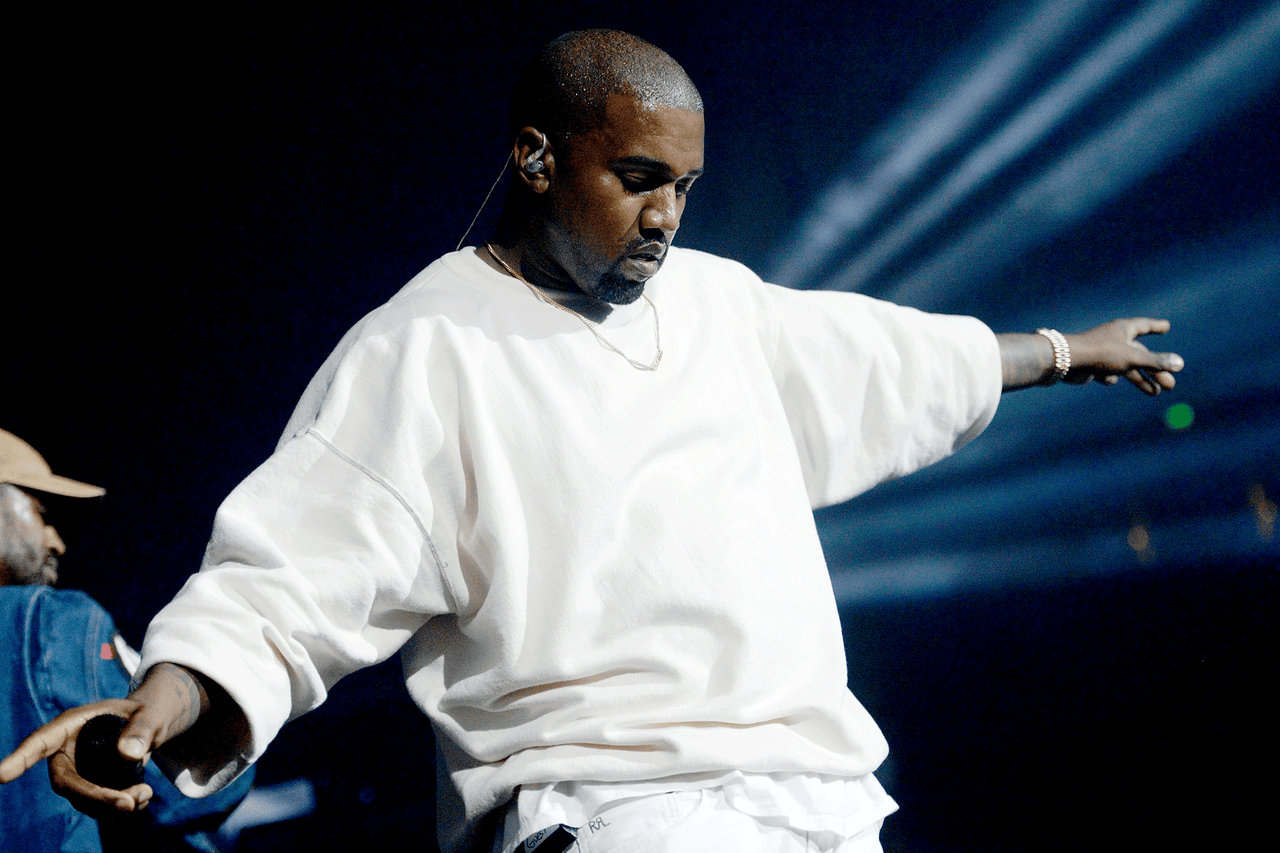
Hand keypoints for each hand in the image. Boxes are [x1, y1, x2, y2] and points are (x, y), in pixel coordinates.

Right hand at [0, 698, 153, 814]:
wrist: (151, 727)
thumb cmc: (145, 714)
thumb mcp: (150, 714)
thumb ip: (142, 729)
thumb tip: (129, 754)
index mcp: (71, 725)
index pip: (40, 742)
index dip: (20, 759)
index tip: (2, 775)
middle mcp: (67, 752)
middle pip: (65, 782)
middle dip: (95, 797)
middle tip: (129, 803)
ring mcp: (76, 772)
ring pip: (82, 799)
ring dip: (112, 805)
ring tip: (145, 793)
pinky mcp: (90, 787)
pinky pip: (97, 807)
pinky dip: (120, 808)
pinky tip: (143, 797)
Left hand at [1064, 318, 1182, 394]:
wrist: (1066, 362)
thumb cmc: (1101, 354)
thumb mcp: (1133, 358)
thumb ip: (1156, 362)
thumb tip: (1180, 364)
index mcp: (1123, 329)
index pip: (1144, 326)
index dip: (1156, 326)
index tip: (1166, 326)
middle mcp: (1114, 339)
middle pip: (1140, 354)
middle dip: (1156, 369)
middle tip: (1171, 384)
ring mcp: (1103, 353)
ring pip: (1127, 367)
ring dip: (1141, 379)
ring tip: (1156, 392)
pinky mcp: (1093, 366)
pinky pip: (1108, 374)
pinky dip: (1111, 378)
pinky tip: (1108, 379)